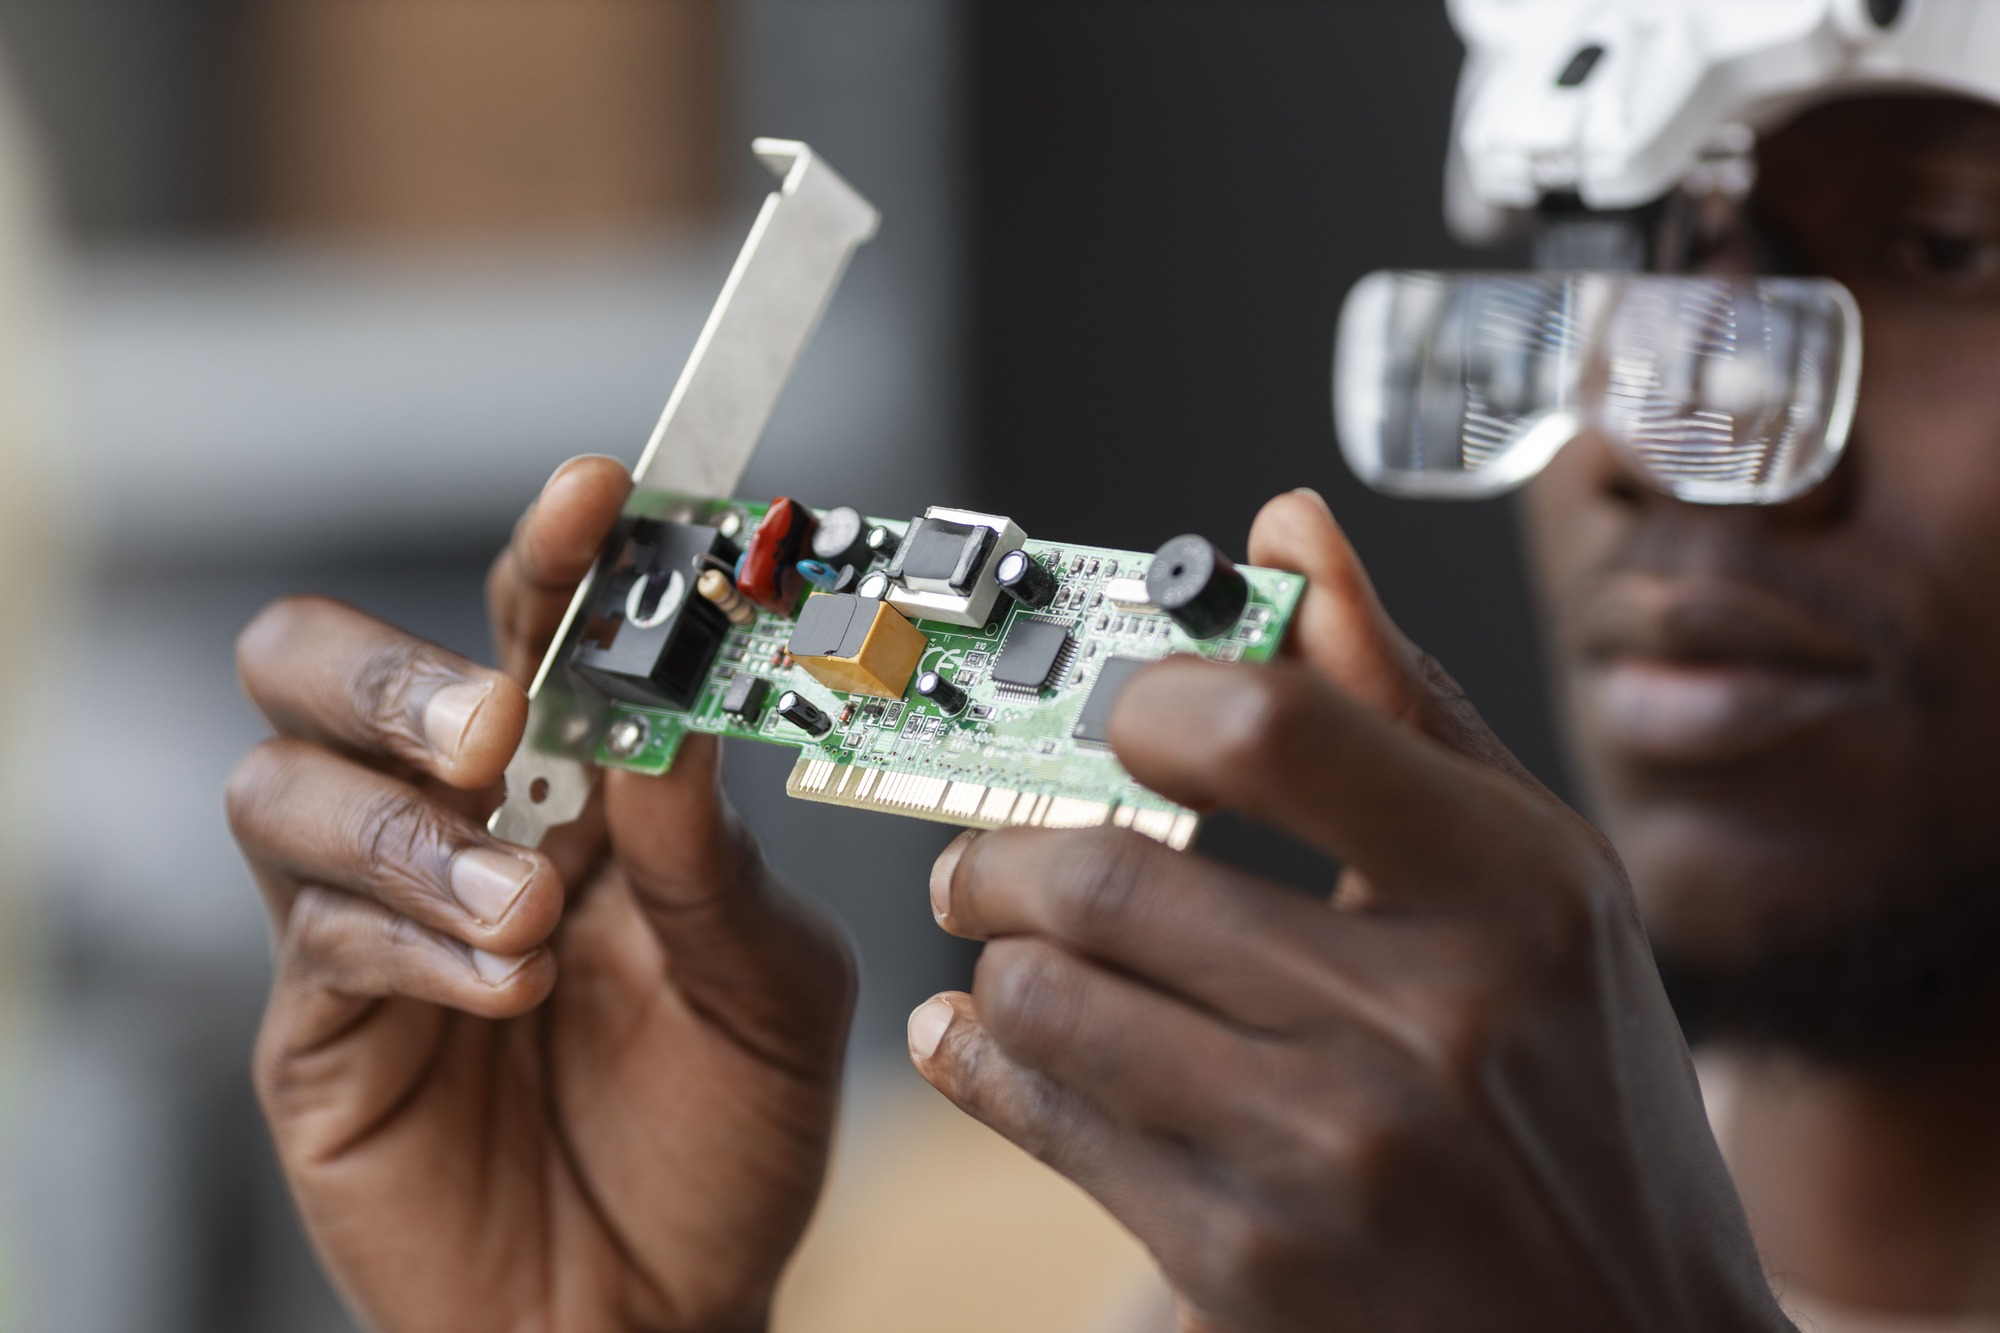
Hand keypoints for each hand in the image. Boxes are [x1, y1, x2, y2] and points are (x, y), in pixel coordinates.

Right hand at [227, 457, 855, 1332]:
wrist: (662, 1308)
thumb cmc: (720, 1137)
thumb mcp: (768, 985)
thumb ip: (711, 856)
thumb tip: (666, 720)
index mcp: (573, 789)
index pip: (526, 631)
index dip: (548, 556)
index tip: (598, 494)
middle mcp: (457, 828)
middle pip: (318, 668)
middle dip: (396, 668)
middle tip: (495, 719)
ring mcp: (374, 924)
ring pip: (284, 789)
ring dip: (414, 831)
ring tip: (533, 907)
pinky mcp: (321, 1030)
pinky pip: (319, 940)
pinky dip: (418, 945)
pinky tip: (512, 989)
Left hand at [910, 491, 1790, 1332]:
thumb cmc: (1580, 1092)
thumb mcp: (1539, 884)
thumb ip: (1400, 702)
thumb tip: (1287, 531)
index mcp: (1513, 890)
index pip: (1266, 725)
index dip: (1144, 699)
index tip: (1112, 719)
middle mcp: (1430, 1021)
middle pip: (1115, 871)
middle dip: (1006, 849)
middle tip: (984, 850)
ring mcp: (1333, 1157)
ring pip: (1052, 998)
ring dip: (1000, 957)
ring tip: (1011, 946)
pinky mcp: (1249, 1268)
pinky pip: (1049, 1125)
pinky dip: (986, 1064)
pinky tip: (987, 1042)